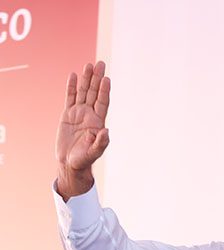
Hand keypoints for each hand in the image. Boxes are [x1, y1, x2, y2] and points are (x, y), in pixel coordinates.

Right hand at [56, 61, 110, 197]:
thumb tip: (106, 132)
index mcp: (98, 122)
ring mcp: (79, 114)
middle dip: (97, 79)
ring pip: (83, 93)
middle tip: (100, 64)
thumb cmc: (84, 160)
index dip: (104, 91)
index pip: (103, 103)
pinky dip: (72, 87)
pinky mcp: (68, 115)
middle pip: (94, 93)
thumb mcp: (94, 153)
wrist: (71, 163)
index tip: (106, 79)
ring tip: (88, 65)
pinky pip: (70, 98)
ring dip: (86, 79)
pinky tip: (73, 75)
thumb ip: (101, 143)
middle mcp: (90, 115)